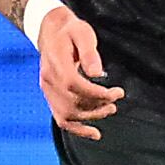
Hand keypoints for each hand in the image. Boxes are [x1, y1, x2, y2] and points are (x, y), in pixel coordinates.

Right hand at [36, 4, 123, 138]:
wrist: (50, 31)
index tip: (117, 93)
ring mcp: (47, 90)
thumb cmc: (70, 31)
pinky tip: (94, 133)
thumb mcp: (82, 33)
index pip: (75, 85)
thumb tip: (97, 73)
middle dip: (97, 106)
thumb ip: (89, 52)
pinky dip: (77, 129)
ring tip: (110, 110)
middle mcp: (48, 80)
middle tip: (115, 101)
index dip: (97, 94)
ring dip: (90, 117)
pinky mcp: (50, 95)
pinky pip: (60, 118)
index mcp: (56, 64)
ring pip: (67, 115)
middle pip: (72, 103)